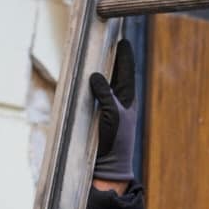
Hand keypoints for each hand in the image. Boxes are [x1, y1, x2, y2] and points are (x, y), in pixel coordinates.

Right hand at [91, 39, 137, 183]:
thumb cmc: (115, 142)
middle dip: (111, 59)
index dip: (124, 55)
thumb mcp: (112, 115)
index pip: (126, 71)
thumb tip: (96, 76)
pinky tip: (81, 81)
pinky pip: (91, 97)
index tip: (122, 40)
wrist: (108, 168)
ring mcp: (106, 110)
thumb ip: (105, 94)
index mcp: (127, 99)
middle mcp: (118, 102)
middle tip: (106, 41)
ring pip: (102, 86)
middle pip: (114, 75)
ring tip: (92, 57)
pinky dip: (87, 87)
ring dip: (98, 72)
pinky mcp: (95, 118)